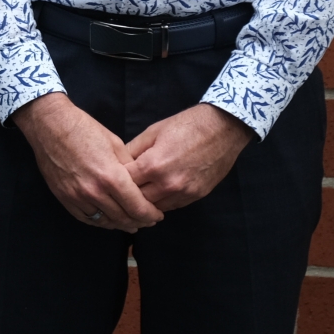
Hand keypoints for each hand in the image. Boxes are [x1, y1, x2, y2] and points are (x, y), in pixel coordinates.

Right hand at [12, 92, 164, 231]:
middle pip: (123, 218)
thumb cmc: (84, 129)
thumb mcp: (115, 144)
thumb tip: (141, 185)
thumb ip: (130, 168)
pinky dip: (100, 221)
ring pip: (105, 222)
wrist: (49, 125)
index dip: (151, 215)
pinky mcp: (64, 197)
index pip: (138, 208)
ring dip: (121, 224)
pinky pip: (86, 218)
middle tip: (148, 220)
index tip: (158, 215)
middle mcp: (94, 192)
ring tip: (130, 222)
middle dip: (140, 221)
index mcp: (111, 177)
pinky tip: (108, 218)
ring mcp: (77, 197)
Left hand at [125, 103, 253, 210]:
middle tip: (122, 187)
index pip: (124, 183)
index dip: (116, 179)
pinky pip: (172, 206)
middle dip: (128, 193)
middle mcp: (167, 184)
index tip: (112, 176)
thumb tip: (117, 162)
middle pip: (138, 199)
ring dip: (145, 201)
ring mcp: (183, 193)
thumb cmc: (185, 126)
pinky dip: (162, 202)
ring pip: (154, 207)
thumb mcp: (152, 132)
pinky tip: (157, 193)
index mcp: (152, 165)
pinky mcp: (196, 196)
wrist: (222, 129)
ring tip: (138, 192)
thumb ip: (133, 150)